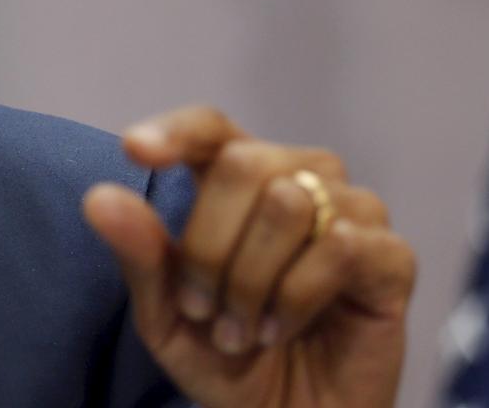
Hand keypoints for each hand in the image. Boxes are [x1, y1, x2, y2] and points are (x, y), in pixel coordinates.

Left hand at [81, 105, 415, 407]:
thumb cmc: (226, 360)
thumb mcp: (166, 316)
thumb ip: (140, 256)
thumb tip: (98, 198)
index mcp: (237, 181)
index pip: (212, 127)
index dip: (176, 130)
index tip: (135, 150)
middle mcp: (298, 179)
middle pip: (243, 162)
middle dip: (210, 246)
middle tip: (207, 311)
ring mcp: (352, 211)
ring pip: (288, 202)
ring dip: (251, 281)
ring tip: (245, 330)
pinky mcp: (390, 255)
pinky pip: (338, 246)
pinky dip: (295, 298)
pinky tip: (283, 328)